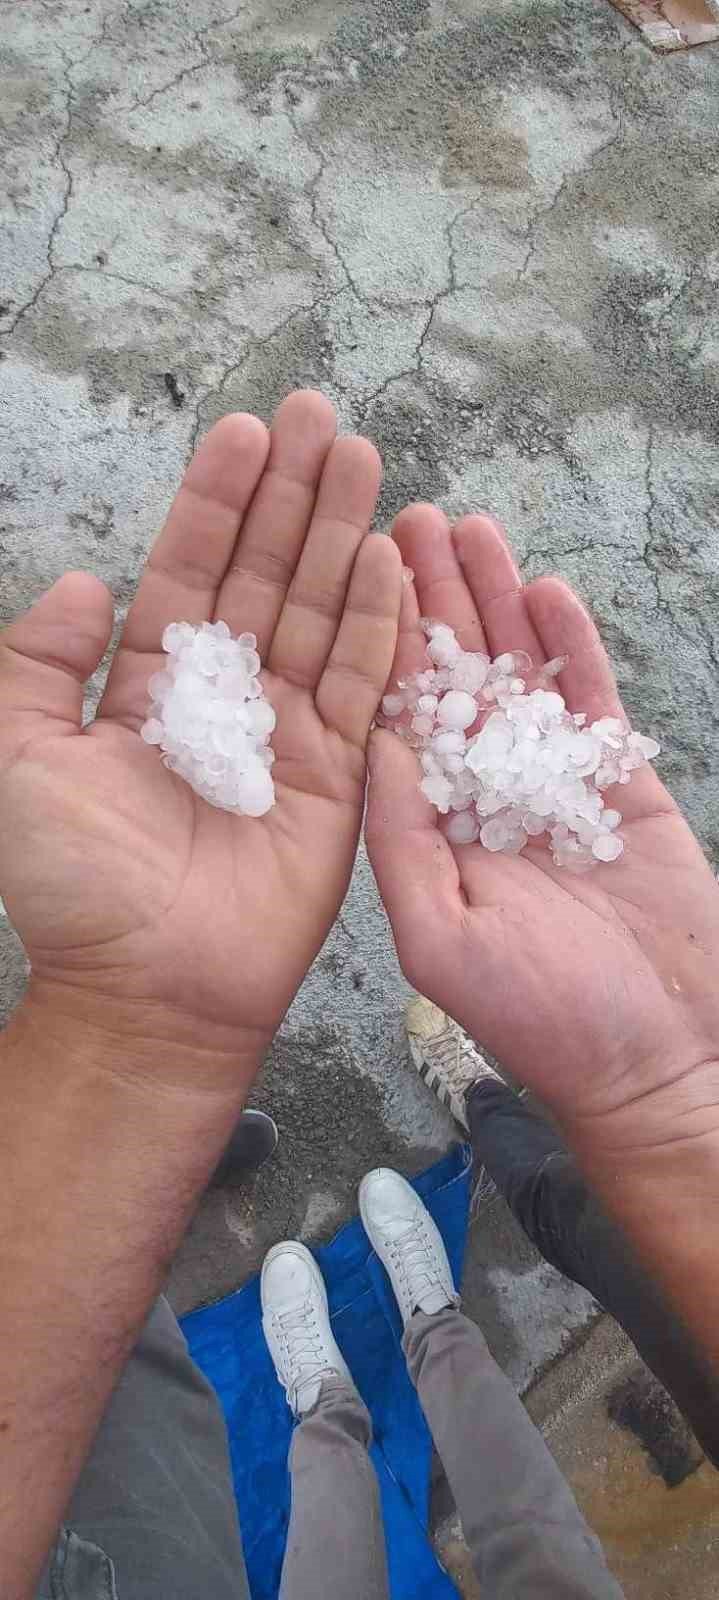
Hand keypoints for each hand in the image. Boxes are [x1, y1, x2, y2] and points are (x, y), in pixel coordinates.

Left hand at [0, 391, 400, 1091]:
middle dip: (292, 495)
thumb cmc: (72, 885)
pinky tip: (387, 555)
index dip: (217, 502)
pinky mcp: (339, 780)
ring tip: (361, 456)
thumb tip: (84, 585)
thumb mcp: (18, 755)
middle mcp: (226, 699)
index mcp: (150, 687)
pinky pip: (363, 688)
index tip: (243, 432)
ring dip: (341, 535)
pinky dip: (376, 623)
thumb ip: (37, 663)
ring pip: (320, 613)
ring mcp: (288, 735)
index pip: (190, 571)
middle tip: (319, 414)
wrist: (144, 988)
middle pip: (265, 575)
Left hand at [366, 506, 718, 1157]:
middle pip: (450, 675)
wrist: (655, 1060)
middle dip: (428, 597)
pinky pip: (591, 700)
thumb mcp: (439, 942)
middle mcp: (479, 793)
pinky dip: (572, 646)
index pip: (389, 715)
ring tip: (470, 527)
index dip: (370, 640)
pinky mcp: (618, 784)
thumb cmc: (542, 1024)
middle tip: (406, 513)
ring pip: (517, 673)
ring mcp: (550, 783)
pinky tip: (547, 587)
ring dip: (493, 602)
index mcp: (425, 826)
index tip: (346, 569)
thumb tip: (373, 742)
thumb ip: (402, 841)